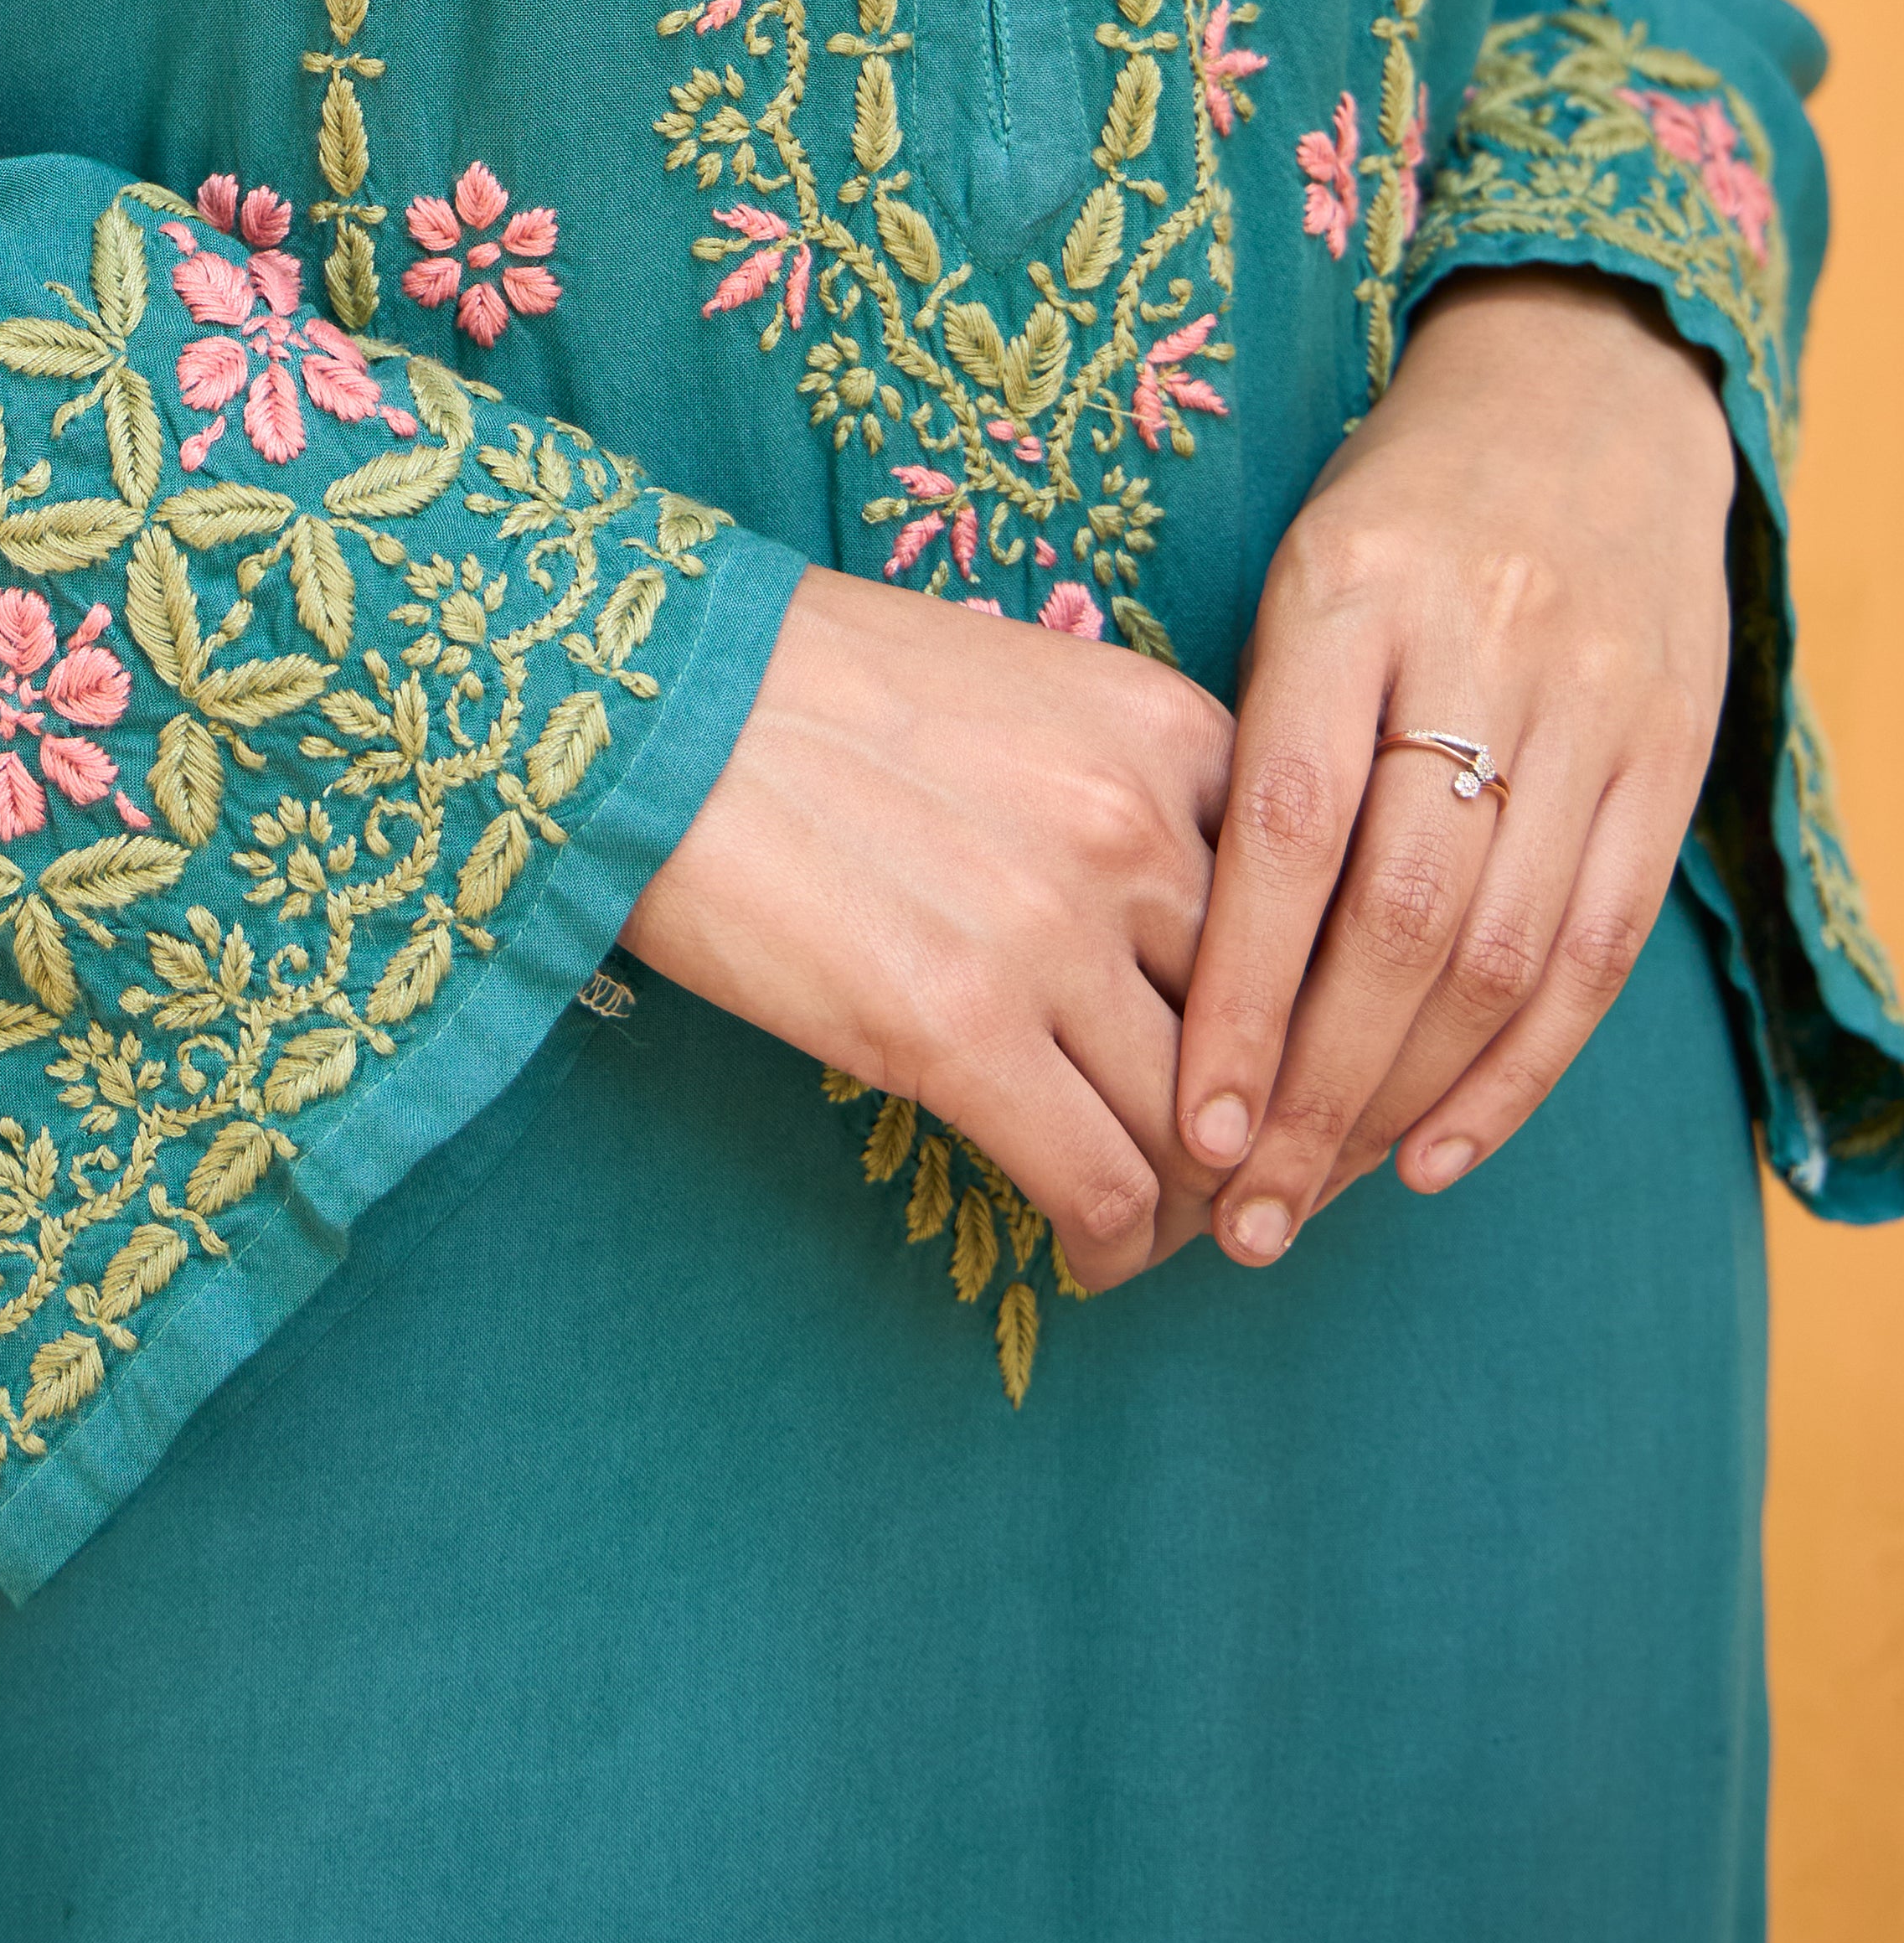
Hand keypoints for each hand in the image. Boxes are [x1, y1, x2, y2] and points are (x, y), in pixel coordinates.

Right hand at [624, 567, 1234, 1290]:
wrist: (640, 695)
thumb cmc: (800, 686)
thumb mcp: (1010, 690)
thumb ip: (1116, 788)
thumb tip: (1162, 926)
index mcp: (1167, 730)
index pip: (1301, 911)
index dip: (1301, 1016)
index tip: (1281, 1076)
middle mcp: (1138, 827)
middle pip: (1269, 1027)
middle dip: (1264, 1123)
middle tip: (1236, 1181)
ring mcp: (1053, 932)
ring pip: (1198, 1127)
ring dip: (1189, 1203)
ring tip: (1155, 1233)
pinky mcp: (957, 1031)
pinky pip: (1100, 1184)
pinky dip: (1113, 1244)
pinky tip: (1088, 1255)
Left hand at [1175, 270, 1735, 1264]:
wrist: (1583, 398)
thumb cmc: (1392, 517)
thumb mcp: (1293, 583)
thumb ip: (1250, 743)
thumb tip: (1157, 960)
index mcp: (1349, 596)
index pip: (1290, 832)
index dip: (1242, 997)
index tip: (1184, 1127)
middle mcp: (1481, 655)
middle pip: (1402, 916)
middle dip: (1315, 1088)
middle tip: (1238, 1215)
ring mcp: (1590, 710)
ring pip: (1504, 951)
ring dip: (1404, 1102)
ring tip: (1313, 1201)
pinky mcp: (1667, 761)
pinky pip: (1599, 950)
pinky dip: (1519, 1071)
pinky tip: (1436, 1153)